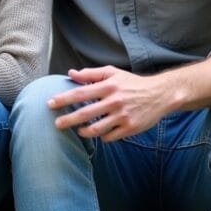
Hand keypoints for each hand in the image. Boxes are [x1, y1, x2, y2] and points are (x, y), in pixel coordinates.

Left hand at [47, 66, 175, 141]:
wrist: (160, 94)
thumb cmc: (133, 83)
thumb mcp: (113, 73)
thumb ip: (91, 73)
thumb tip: (70, 73)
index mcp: (108, 86)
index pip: (81, 93)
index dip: (63, 98)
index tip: (50, 103)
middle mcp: (114, 101)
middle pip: (85, 113)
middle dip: (68, 120)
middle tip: (56, 124)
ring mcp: (122, 116)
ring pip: (96, 129)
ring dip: (83, 131)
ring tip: (77, 130)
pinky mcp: (130, 128)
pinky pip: (110, 137)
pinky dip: (101, 136)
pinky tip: (98, 133)